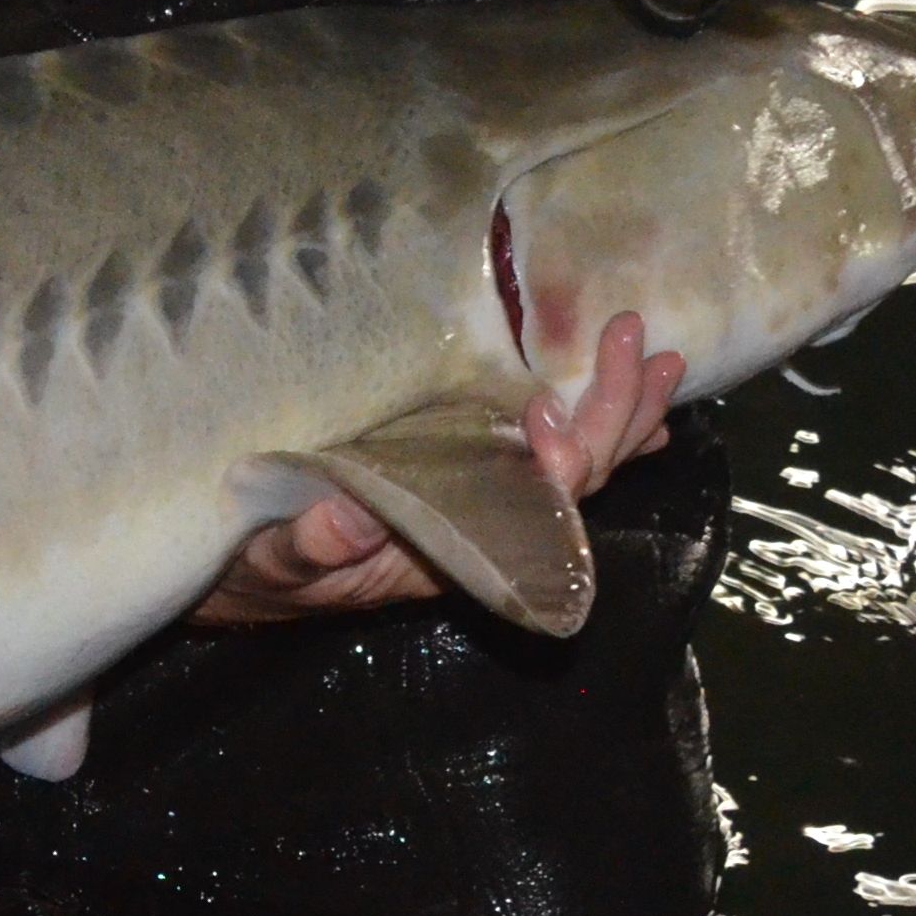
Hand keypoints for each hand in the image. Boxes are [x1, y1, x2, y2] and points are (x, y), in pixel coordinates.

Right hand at [190, 312, 685, 626]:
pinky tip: (632, 407)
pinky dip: (596, 428)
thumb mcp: (278, 560)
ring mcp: (490, 505)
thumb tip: (353, 514)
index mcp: (458, 552)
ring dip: (623, 415)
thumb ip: (314, 545)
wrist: (256, 577)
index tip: (542, 409)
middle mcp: (491, 531)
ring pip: (582, 468)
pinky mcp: (473, 478)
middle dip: (613, 413)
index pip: (535, 510)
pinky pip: (555, 459)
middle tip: (633, 339)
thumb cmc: (267, 569)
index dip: (556, 462)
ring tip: (658, 361)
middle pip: (579, 478)